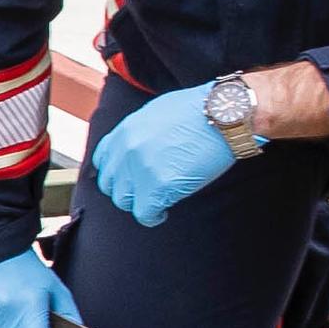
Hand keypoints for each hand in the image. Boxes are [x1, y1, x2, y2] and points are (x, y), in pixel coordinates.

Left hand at [89, 84, 244, 225]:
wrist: (225, 115)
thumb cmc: (200, 111)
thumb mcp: (157, 112)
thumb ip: (140, 132)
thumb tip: (137, 149)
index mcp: (124, 130)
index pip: (103, 161)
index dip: (118, 173)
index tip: (132, 179)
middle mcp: (126, 149)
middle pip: (110, 184)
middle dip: (128, 190)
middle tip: (148, 191)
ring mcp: (140, 168)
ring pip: (124, 201)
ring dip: (140, 203)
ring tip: (158, 200)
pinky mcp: (158, 186)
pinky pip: (144, 214)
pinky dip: (153, 216)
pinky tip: (164, 211)